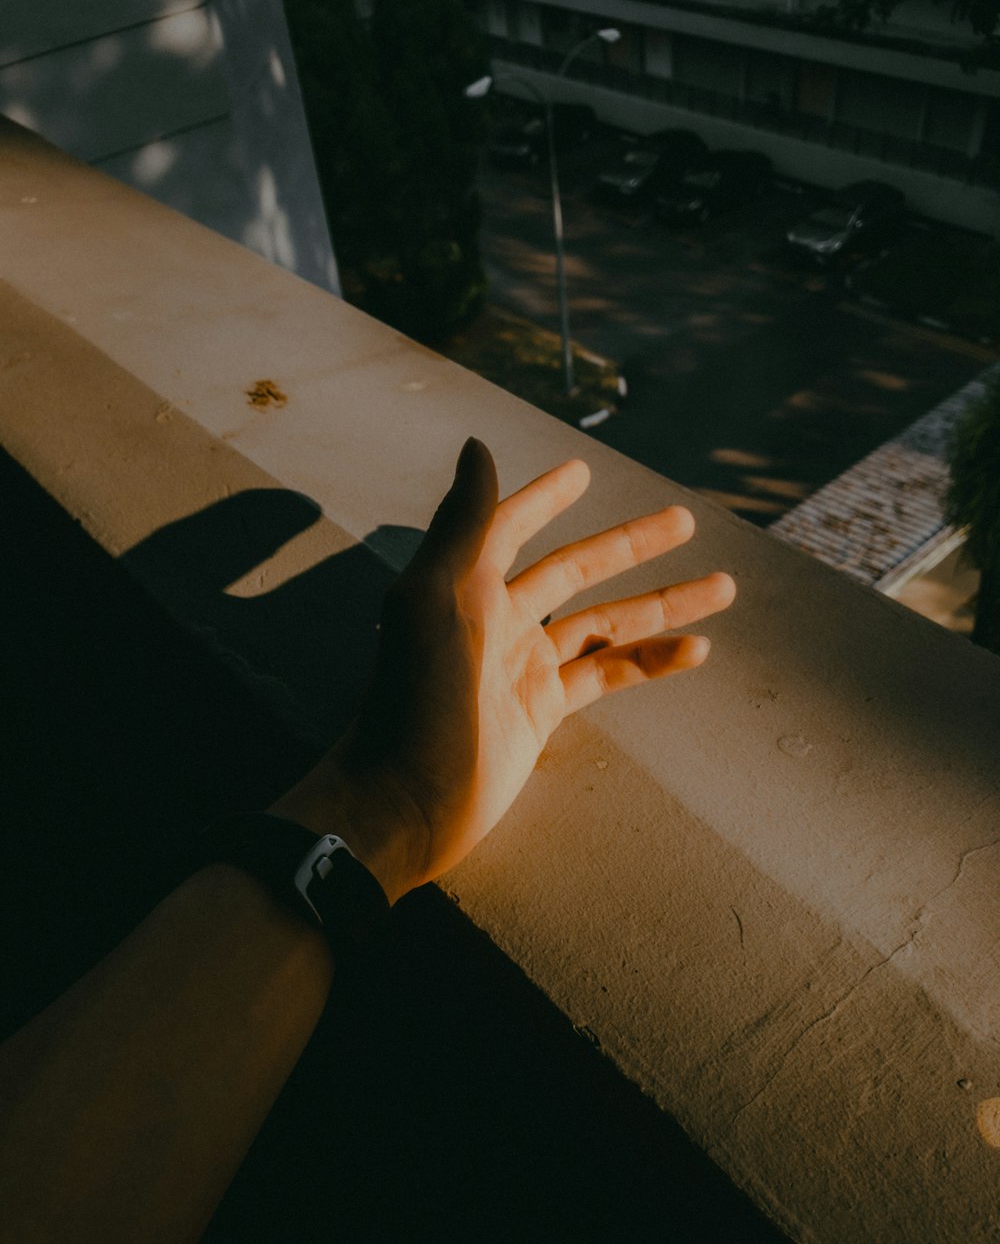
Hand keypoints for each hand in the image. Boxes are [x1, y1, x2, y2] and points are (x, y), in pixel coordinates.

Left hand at [270, 439, 734, 902]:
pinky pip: (607, 675)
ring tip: (723, 586)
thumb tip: (479, 445)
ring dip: (660, 604)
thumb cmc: (414, 696)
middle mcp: (496, 619)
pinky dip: (650, 661)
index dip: (543, 498)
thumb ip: (463, 523)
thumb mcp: (434, 599)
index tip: (582, 473)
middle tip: (683, 520)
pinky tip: (696, 649)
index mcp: (466, 585)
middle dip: (628, 545)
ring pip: (604, 624)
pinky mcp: (543, 712)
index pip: (508, 526)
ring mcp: (523, 667)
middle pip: (574, 570)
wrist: (406, 799)